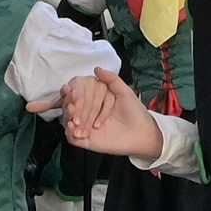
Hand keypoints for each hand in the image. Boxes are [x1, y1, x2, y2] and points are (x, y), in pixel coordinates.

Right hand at [46, 70, 164, 161]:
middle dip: (68, 102)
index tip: (69, 88)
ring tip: (72, 110)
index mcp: (92, 101)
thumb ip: (111, 79)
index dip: (70, 92)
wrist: (143, 132)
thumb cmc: (134, 111)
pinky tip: (72, 125)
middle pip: (70, 108)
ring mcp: (85, 128)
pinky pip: (72, 138)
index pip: (76, 96)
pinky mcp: (86, 141)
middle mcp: (86, 114)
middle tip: (71, 99)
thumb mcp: (124, 92)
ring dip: (67, 115)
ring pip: (68, 122)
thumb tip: (97, 68)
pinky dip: (69, 131)